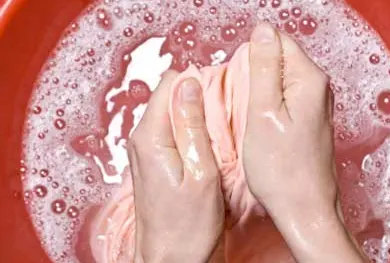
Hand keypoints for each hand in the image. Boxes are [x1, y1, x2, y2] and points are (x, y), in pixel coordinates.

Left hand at [128, 72, 224, 262]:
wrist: (170, 259)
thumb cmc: (188, 225)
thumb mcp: (200, 172)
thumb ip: (192, 124)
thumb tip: (189, 82)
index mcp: (151, 136)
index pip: (170, 84)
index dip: (198, 83)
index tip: (220, 98)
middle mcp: (141, 138)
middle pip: (169, 95)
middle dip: (196, 98)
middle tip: (222, 121)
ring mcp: (144, 149)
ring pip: (171, 112)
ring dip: (194, 116)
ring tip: (216, 136)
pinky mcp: (151, 160)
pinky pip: (170, 130)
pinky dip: (188, 131)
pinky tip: (204, 148)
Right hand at [243, 24, 364, 262]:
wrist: (303, 209)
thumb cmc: (282, 169)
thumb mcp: (262, 113)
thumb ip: (263, 67)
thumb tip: (261, 31)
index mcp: (309, 79)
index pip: (276, 41)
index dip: (251, 58)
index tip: (242, 85)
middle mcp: (317, 88)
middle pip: (277, 59)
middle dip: (254, 75)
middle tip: (244, 107)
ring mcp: (314, 105)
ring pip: (277, 81)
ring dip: (258, 93)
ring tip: (250, 119)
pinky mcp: (307, 120)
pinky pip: (282, 100)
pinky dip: (266, 107)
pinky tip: (259, 127)